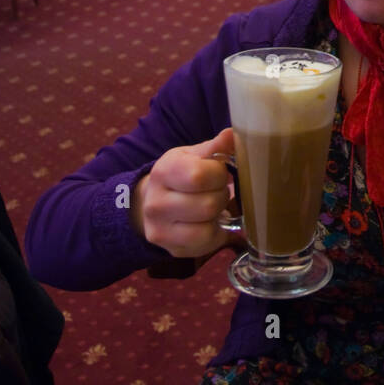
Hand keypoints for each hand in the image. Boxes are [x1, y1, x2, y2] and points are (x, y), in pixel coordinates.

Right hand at [130, 128, 243, 259]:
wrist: (151, 202)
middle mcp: (156, 203)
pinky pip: (206, 245)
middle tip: (218, 191)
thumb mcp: (193, 156)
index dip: (219, 175)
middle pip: (207, 205)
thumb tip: (233, 134)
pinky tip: (210, 223)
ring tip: (213, 207)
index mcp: (163, 172)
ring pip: (206, 229)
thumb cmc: (179, 175)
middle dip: (221, 196)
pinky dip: (215, 234)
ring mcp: (161, 230)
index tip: (219, 172)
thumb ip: (214, 147)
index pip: (199, 176)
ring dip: (218, 217)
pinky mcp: (172, 250)